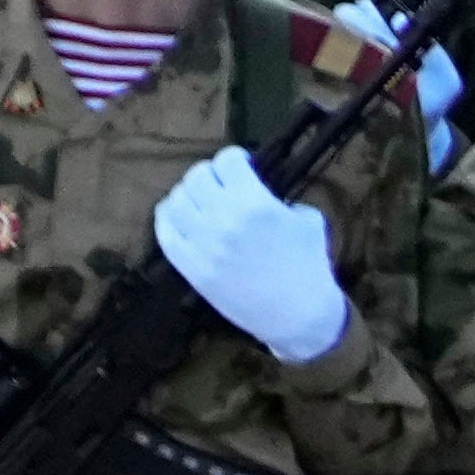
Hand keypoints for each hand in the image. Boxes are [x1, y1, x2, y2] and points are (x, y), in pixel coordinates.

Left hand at [155, 161, 351, 366]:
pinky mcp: (190, 266)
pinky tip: (180, 217)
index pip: (228, 161)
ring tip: (200, 201)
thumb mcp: (309, 223)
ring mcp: (202, 243)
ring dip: (188, 194)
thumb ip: (282, 200)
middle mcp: (223, 218)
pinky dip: (168, 218)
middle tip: (221, 184)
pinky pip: (165, 232)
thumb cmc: (309, 268)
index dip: (236, 158)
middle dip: (210, 174)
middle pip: (198, 176)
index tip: (242, 165)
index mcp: (255, 204)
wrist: (299, 316)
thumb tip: (262, 192)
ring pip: (176, 199)